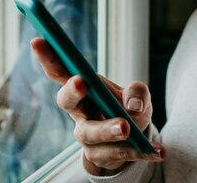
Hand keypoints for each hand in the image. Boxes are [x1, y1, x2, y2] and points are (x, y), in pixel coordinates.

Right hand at [30, 38, 165, 175]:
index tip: (37, 40)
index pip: (59, 70)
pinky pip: (117, 154)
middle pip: (65, 101)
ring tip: (126, 127)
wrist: (134, 139)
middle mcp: (78, 111)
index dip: (47, 57)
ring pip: (89, 133)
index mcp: (82, 87)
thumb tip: (132, 105)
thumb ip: (137, 91)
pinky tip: (158, 153)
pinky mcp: (100, 156)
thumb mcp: (136, 94)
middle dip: (71, 91)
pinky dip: (139, 153)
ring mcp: (86, 136)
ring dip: (107, 129)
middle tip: (81, 82)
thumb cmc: (127, 107)